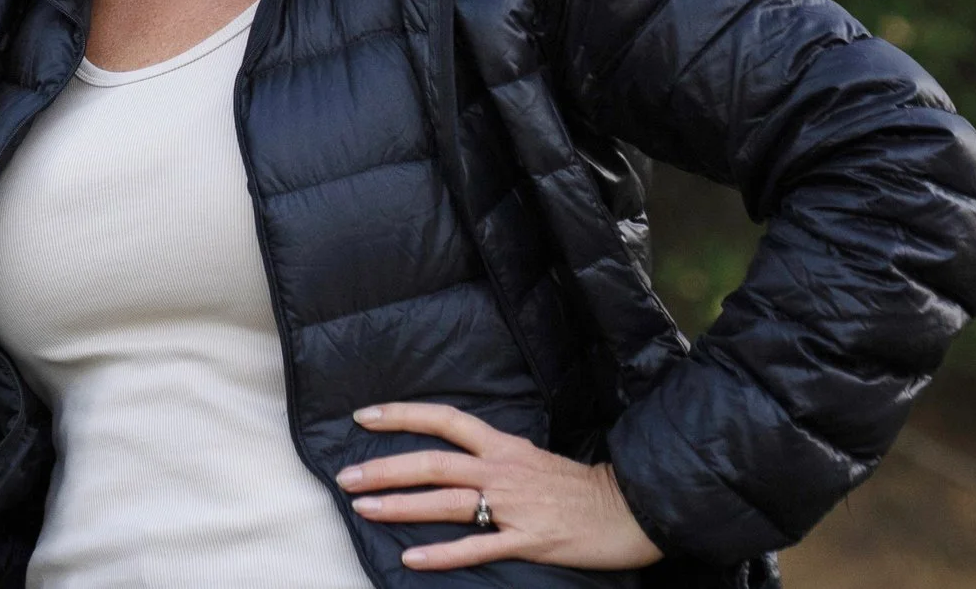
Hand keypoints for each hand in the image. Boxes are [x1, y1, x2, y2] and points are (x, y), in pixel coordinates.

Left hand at [334, 402, 662, 572]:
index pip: (444, 419)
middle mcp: (502, 470)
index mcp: (503, 446)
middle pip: (432, 463)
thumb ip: (492, 456)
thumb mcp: (532, 458)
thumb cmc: (579, 487)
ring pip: (446, 504)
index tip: (363, 417)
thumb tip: (453, 456)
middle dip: (384, 468)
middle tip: (346, 477)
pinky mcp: (528, 542)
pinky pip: (476, 548)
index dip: (401, 415)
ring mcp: (513, 507)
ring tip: (363, 510)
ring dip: (400, 506)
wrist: (630, 509)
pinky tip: (412, 559)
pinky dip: (442, 555)